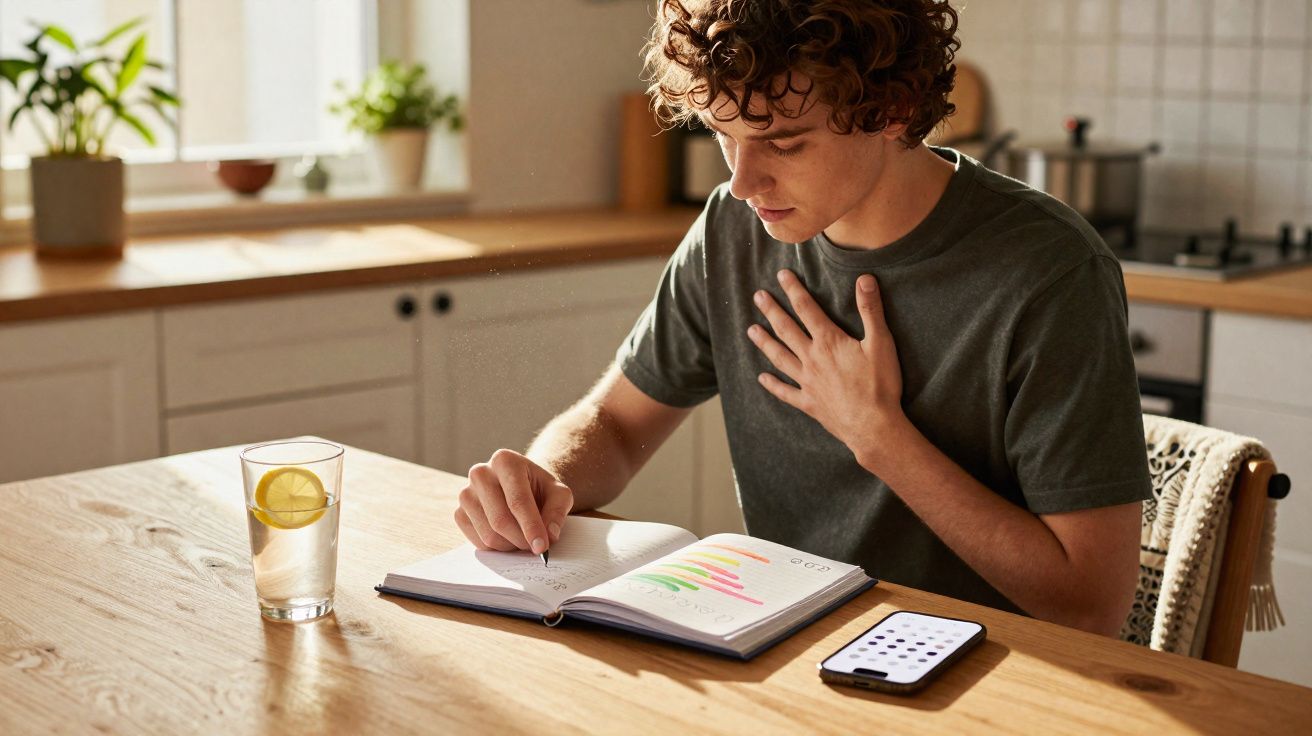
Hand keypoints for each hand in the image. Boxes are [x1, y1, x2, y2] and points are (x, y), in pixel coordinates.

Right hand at [454, 449, 573, 552]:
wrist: (520, 486)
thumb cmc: (539, 489)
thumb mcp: (558, 494)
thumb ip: (557, 512)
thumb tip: (550, 535)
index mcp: (505, 461)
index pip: (518, 500)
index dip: (531, 527)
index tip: (542, 547)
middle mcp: (480, 473)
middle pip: (500, 520)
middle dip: (521, 540)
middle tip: (536, 547)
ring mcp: (466, 493)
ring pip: (488, 534)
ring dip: (511, 546)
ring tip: (523, 539)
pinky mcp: (459, 513)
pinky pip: (477, 541)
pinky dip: (497, 548)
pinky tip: (508, 538)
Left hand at [747, 269, 905, 460]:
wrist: (873, 426)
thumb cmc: (880, 385)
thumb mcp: (881, 342)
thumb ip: (870, 310)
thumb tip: (865, 279)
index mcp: (829, 342)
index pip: (807, 309)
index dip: (794, 290)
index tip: (781, 276)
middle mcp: (812, 359)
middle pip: (787, 330)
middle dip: (772, 311)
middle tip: (758, 296)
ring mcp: (807, 382)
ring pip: (780, 357)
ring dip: (765, 342)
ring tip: (751, 330)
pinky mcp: (808, 403)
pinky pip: (785, 392)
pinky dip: (773, 384)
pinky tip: (762, 378)